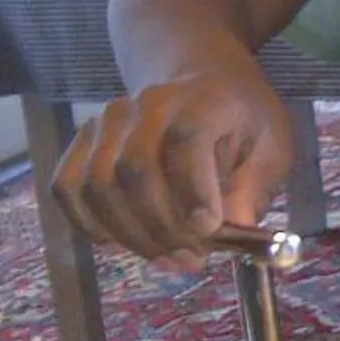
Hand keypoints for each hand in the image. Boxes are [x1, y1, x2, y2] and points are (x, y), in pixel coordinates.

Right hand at [49, 64, 291, 270]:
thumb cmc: (241, 119)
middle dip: (162, 226)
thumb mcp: (271, 145)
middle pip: (135, 170)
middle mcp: (147, 105)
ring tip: (166, 260)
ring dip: (130, 233)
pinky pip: (68, 188)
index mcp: (203, 101)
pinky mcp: (83, 141)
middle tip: (191, 260)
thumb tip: (237, 227)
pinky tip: (121, 244)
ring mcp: (107, 122)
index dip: (193, 189)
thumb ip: (255, 185)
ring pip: (99, 185)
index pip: (185, 140)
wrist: (201, 80)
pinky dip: (89, 223)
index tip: (208, 229)